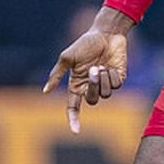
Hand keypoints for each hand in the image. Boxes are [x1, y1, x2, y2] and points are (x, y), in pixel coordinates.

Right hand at [42, 7, 132, 131]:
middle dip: (93, 87)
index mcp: (77, 84)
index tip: (76, 131)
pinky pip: (116, 85)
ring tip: (102, 65)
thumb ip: (56, 75)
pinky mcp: (118, 78)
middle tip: (94, 69)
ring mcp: (105, 83)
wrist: (105, 33)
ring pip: (105, 95)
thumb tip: (45, 91)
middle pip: (92, 100)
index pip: (74, 107)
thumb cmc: (85, 44)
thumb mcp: (67, 57)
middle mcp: (91, 86)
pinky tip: (111, 65)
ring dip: (103, 80)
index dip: (74, 119)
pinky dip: (113, 75)